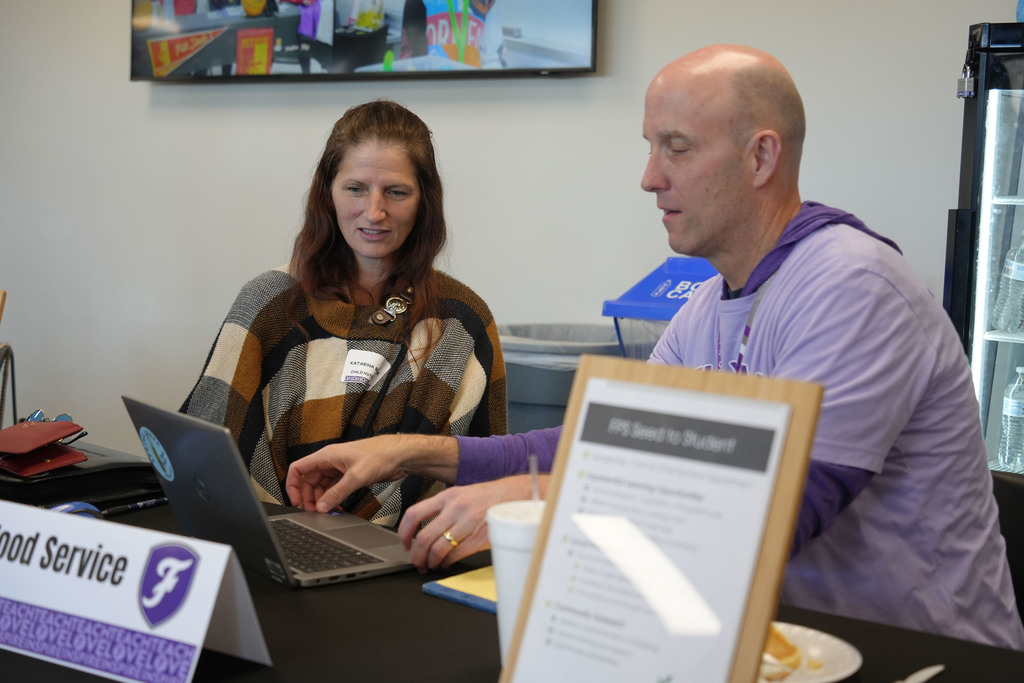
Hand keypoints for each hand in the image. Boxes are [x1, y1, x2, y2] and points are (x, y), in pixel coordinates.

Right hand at [285, 434, 458, 512]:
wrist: (401, 454)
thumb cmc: (381, 454)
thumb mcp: (356, 476)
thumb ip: (337, 493)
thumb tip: (322, 506)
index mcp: (327, 455)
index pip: (298, 469)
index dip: (292, 485)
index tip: (296, 501)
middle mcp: (331, 461)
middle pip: (309, 480)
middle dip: (308, 497)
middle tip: (313, 512)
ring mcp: (340, 468)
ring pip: (321, 486)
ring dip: (321, 500)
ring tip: (326, 513)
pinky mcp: (349, 475)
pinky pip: (334, 489)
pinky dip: (333, 499)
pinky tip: (337, 508)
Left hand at [397, 474, 545, 572]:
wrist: (518, 495)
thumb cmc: (491, 496)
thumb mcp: (464, 494)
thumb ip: (445, 508)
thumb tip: (429, 529)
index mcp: (448, 496)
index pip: (414, 514)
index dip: (404, 532)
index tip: (405, 544)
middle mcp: (456, 508)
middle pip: (424, 537)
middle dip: (417, 556)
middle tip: (418, 562)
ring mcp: (467, 523)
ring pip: (438, 549)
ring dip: (431, 562)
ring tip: (431, 565)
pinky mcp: (480, 536)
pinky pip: (456, 555)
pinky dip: (447, 563)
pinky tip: (446, 563)